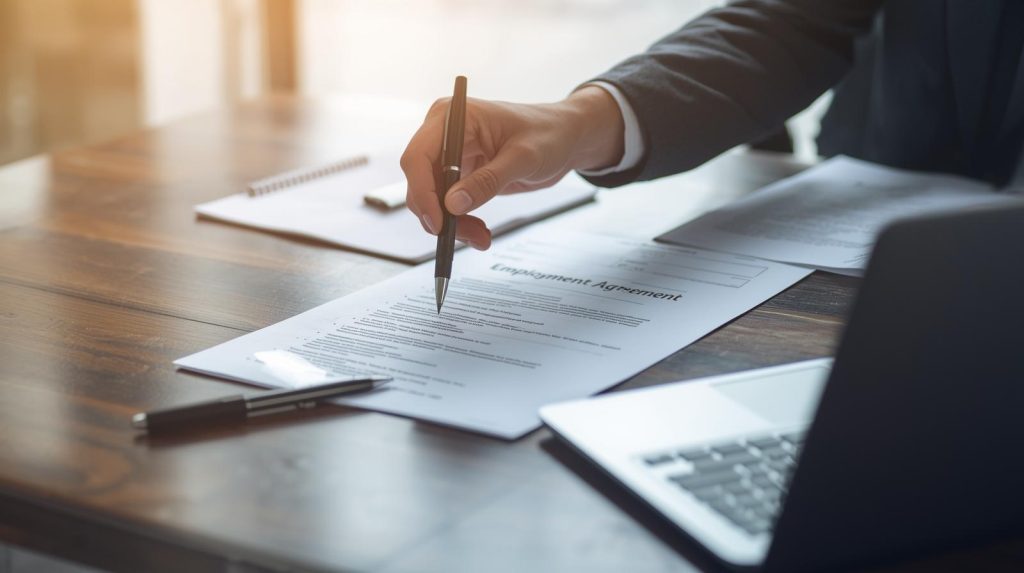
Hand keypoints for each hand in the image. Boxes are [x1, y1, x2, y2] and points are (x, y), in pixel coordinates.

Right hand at [401, 86, 624, 248]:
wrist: (566, 138)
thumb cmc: (549, 134)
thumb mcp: (523, 159)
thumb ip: (488, 181)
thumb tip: (453, 204)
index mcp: (453, 117)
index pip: (418, 156)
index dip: (422, 192)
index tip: (438, 223)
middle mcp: (443, 133)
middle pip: (420, 181)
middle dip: (439, 214)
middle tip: (470, 236)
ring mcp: (450, 155)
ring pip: (431, 198)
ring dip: (452, 223)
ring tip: (481, 237)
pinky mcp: (459, 174)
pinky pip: (447, 203)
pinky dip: (459, 221)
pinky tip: (479, 231)